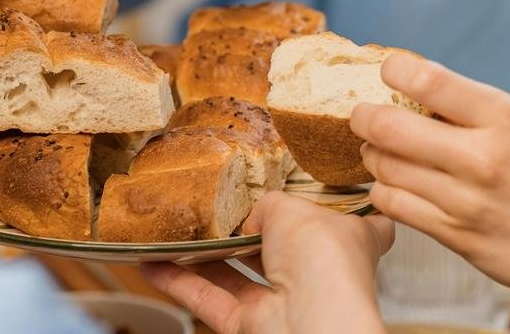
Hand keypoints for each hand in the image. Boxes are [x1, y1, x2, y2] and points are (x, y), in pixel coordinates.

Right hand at [142, 192, 393, 333]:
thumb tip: (250, 218)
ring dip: (202, 254)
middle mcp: (317, 273)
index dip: (338, 207)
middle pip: (282, 247)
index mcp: (348, 241)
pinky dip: (178, 282)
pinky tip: (151, 263)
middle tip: (216, 204)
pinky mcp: (250, 325)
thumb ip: (266, 204)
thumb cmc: (323, 263)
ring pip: (236, 274)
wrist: (311, 326)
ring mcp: (283, 301)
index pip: (358, 224)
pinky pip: (208, 300)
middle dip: (248, 228)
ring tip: (174, 229)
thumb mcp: (292, 208)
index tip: (318, 190)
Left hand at [351, 54, 509, 333]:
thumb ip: (475, 110)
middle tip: (363, 115)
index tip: (390, 72)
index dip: (394, 69)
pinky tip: (396, 184)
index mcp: (505, 118)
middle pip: (387, 125)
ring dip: (372, 154)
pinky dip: (384, 189)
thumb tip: (417, 86)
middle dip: (363, 116)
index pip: (427, 79)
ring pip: (382, 164)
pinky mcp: (452, 234)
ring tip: (382, 152)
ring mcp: (464, 199)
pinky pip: (390, 201)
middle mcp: (482, 156)